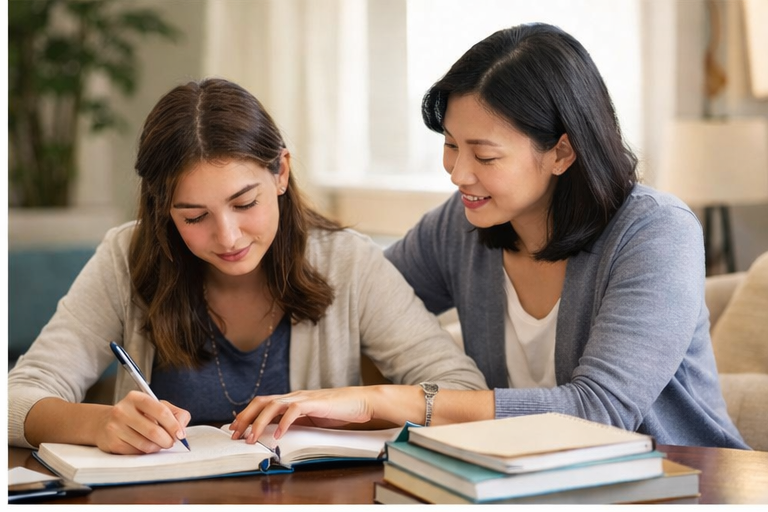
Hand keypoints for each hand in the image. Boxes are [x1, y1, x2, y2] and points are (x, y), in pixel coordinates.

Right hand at [94, 390, 190, 453]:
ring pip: (146, 445)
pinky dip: (145, 452)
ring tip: (159, 443)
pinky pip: (136, 452)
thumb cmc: (137, 414)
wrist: (105, 423)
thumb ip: (175, 413)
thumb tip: (182, 429)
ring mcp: (115, 427)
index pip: (161, 411)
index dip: (174, 425)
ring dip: (157, 447)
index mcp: (136, 397)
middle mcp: (123, 410)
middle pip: (154, 431)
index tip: (180, 434)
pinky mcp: (112, 443)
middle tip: (171, 442)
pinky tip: (144, 445)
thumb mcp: (156, 406)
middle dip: (168, 440)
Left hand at [229, 386, 376, 443]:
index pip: (263, 403)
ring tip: (252, 438)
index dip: (246, 414)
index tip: (234, 427)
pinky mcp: (315, 403)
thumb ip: (295, 422)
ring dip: (259, 422)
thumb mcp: (312, 419)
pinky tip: (278, 435)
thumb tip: (277, 433)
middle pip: (262, 401)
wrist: (361, 402)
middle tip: (234, 433)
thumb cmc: (339, 410)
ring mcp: (304, 398)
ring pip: (273, 405)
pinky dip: (284, 423)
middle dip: (245, 417)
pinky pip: (295, 410)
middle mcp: (294, 396)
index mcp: (292, 399)